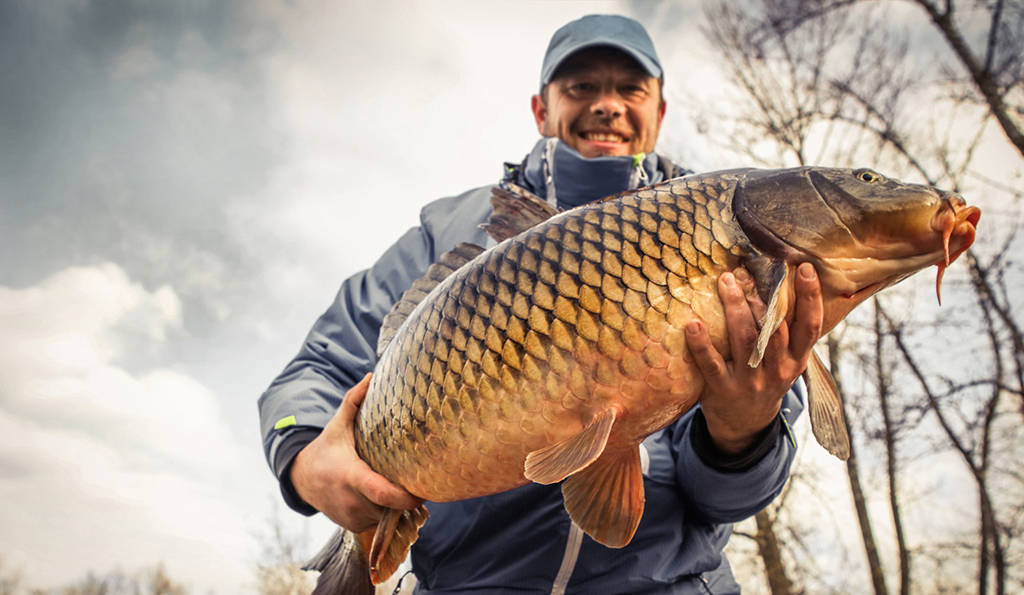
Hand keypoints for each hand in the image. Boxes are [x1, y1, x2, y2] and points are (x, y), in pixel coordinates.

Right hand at [290, 373, 423, 532]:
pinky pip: (378, 521)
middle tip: (419, 478)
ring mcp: (352, 517)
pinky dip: (384, 510)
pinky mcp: (353, 526)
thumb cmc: (327, 449)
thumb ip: (354, 401)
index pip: (383, 494)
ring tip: (399, 484)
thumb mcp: (338, 425)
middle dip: (405, 495)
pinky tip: (383, 495)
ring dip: (395, 504)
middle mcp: (351, 501)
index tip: (424, 490)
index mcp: (351, 476)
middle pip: (390, 505)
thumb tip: (370, 375)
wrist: (302, 478)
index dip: (406, 497)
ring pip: (386, 515)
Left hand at [686, 263, 822, 454]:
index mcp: (797, 359)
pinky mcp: (723, 389)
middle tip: (748, 270)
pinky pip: (712, 364)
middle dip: (763, 297)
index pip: (810, 325)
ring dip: (735, 308)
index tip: (803, 268)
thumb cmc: (765, 377)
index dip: (811, 297)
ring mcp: (750, 380)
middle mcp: (778, 370)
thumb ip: (786, 329)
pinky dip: (702, 344)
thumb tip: (780, 279)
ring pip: (746, 339)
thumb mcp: (785, 360)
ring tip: (725, 281)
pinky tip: (692, 324)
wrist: (745, 424)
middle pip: (774, 328)